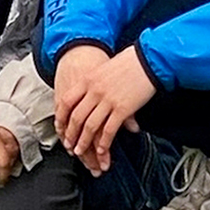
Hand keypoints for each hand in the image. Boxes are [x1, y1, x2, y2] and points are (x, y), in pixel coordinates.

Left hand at [58, 46, 154, 175]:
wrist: (149, 58)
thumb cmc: (130, 61)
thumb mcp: (104, 67)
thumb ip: (93, 81)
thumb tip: (87, 92)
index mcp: (88, 80)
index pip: (67, 102)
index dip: (61, 117)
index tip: (60, 127)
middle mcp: (95, 91)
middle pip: (77, 117)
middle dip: (71, 134)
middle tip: (69, 144)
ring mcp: (108, 100)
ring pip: (90, 127)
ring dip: (84, 142)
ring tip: (80, 151)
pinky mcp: (123, 109)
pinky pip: (109, 130)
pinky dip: (104, 143)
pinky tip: (102, 150)